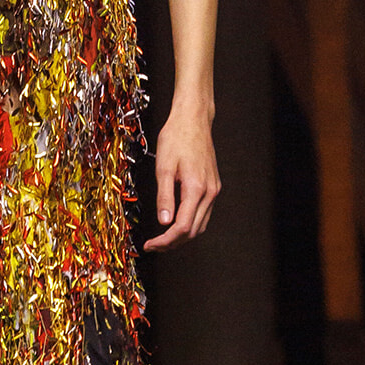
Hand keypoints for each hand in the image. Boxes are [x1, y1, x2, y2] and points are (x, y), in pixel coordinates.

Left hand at [142, 104, 219, 251]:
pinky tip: (175, 223)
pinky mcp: (213, 186)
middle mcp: (209, 192)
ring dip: (182, 236)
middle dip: (173, 243)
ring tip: (162, 238)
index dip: (165, 240)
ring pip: (200, 224)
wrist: (193, 119)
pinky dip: (190, 223)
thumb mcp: (164, 167)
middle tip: (154, 245)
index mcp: (197, 188)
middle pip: (193, 230)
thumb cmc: (177, 138)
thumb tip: (164, 222)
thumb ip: (164, 197)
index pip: (182, 227)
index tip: (150, 244)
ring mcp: (213, 189)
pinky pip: (203, 213)